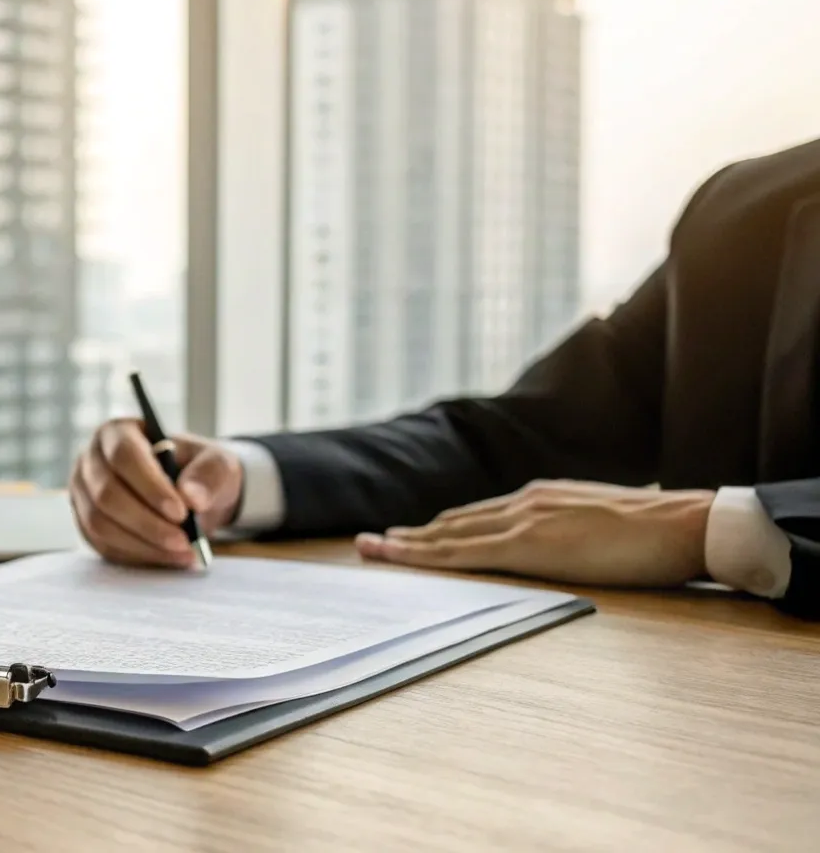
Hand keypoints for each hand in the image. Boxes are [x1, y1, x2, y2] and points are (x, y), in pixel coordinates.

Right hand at [69, 419, 243, 567]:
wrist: (188, 493)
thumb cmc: (197, 470)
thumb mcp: (216, 463)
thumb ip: (209, 475)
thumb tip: (192, 498)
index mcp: (117, 432)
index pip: (124, 455)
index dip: (150, 486)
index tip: (181, 512)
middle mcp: (91, 461)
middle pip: (106, 494)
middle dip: (147, 523)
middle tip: (184, 541)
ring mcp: (83, 494)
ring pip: (100, 524)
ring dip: (143, 543)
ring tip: (182, 552)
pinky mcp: (86, 524)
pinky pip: (103, 545)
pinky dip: (137, 555)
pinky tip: (168, 557)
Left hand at [356, 480, 712, 586]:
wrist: (686, 524)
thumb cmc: (656, 532)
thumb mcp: (600, 524)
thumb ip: (570, 530)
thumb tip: (561, 546)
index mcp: (542, 499)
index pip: (478, 516)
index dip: (440, 528)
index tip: (409, 535)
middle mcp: (524, 503)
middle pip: (453, 522)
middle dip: (410, 535)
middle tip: (373, 543)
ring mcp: (524, 521)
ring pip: (450, 535)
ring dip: (407, 544)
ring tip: (372, 549)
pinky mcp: (530, 543)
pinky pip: (466, 553)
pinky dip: (429, 556)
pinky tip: (404, 558)